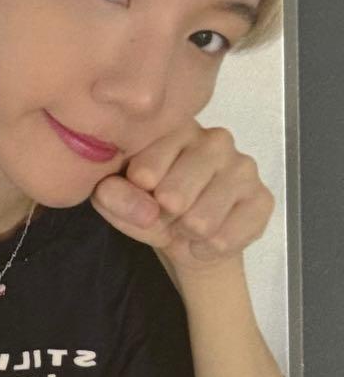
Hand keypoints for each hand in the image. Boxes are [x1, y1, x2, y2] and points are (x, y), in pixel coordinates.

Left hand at [91, 120, 272, 276]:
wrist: (189, 238)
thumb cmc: (149, 206)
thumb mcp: (117, 199)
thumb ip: (114, 196)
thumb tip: (146, 209)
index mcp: (173, 127)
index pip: (143, 170)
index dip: (136, 194)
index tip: (141, 193)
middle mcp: (214, 139)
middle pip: (173, 196)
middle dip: (162, 217)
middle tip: (166, 213)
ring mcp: (243, 167)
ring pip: (200, 222)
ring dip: (184, 234)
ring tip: (184, 225)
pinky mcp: (263, 199)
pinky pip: (224, 239)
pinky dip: (206, 248)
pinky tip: (204, 239)